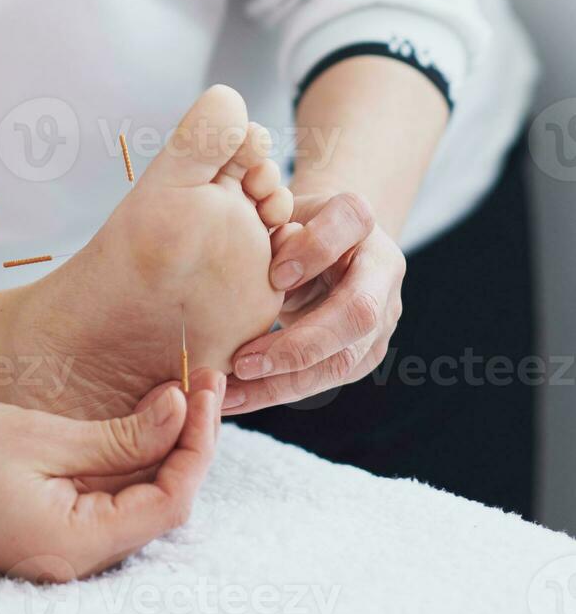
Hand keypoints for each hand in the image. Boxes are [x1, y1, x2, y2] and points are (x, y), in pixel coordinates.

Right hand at [0, 370, 225, 578]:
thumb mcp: (38, 436)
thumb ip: (117, 437)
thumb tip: (181, 415)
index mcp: (75, 544)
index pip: (170, 501)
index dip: (196, 445)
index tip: (203, 389)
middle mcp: (74, 558)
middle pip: (158, 503)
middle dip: (185, 442)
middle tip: (200, 380)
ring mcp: (57, 546)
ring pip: (132, 499)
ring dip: (158, 448)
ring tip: (176, 391)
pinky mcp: (43, 528)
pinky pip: (101, 498)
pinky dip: (123, 459)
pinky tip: (134, 419)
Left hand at [224, 191, 404, 413]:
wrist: (324, 243)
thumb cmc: (287, 225)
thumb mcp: (275, 214)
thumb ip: (269, 234)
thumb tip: (267, 280)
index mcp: (359, 220)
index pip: (350, 223)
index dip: (315, 249)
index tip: (274, 274)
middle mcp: (382, 268)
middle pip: (357, 312)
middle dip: (298, 344)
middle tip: (241, 362)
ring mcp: (381, 315)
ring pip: (343, 359)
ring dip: (283, 383)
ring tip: (230, 395)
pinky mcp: (365, 351)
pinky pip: (325, 378)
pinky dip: (277, 391)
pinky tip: (237, 398)